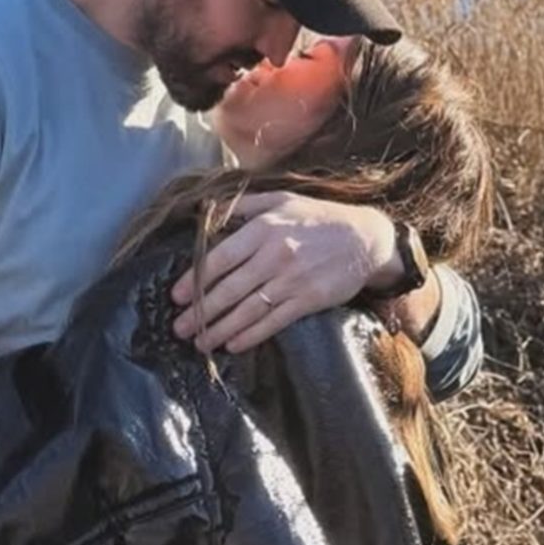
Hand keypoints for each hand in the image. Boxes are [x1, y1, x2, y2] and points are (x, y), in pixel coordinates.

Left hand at [171, 192, 400, 353]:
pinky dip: (251, 335)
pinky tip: (233, 344)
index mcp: (264, 228)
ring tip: (200, 342)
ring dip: (220, 329)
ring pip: (248, 310)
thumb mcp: (282, 199)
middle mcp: (274, 255)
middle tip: (179, 327)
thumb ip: (245, 205)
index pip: (220, 258)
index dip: (196, 280)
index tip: (177, 296)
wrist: (365, 238)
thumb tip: (207, 209)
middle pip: (229, 289)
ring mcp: (292, 280)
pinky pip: (273, 322)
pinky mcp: (308, 300)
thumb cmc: (319, 218)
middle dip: (201, 312)